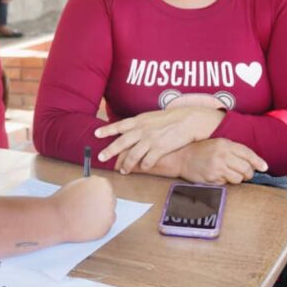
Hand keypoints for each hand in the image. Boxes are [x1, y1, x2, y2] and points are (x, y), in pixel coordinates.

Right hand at [50, 176, 115, 242]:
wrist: (57, 218)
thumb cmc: (63, 201)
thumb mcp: (76, 185)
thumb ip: (88, 186)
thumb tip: (92, 192)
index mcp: (103, 184)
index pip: (105, 186)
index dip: (96, 191)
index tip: (92, 194)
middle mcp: (110, 198)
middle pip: (109, 199)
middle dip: (101, 202)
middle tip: (90, 206)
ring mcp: (110, 214)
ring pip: (108, 214)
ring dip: (101, 215)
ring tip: (86, 216)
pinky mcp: (106, 229)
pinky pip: (105, 227)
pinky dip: (98, 226)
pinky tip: (86, 224)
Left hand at [95, 107, 224, 172]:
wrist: (190, 120)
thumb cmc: (173, 118)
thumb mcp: (152, 117)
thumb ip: (141, 124)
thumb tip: (130, 129)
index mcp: (139, 120)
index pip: (119, 125)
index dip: (107, 130)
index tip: (96, 134)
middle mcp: (142, 130)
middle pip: (121, 142)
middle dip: (110, 151)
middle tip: (101, 157)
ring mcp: (150, 140)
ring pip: (133, 155)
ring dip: (127, 164)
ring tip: (123, 170)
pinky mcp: (160, 149)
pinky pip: (148, 161)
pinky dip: (144, 166)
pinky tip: (143, 168)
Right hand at [178, 138, 267, 184]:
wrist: (181, 157)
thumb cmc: (202, 150)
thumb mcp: (218, 144)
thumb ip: (235, 151)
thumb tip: (256, 164)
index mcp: (225, 144)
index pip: (247, 154)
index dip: (258, 162)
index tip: (264, 167)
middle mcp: (222, 155)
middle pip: (246, 169)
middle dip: (248, 173)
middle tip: (243, 173)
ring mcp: (216, 168)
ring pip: (238, 179)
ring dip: (237, 178)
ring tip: (228, 173)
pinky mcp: (211, 178)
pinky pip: (226, 184)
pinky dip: (224, 181)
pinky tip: (216, 175)